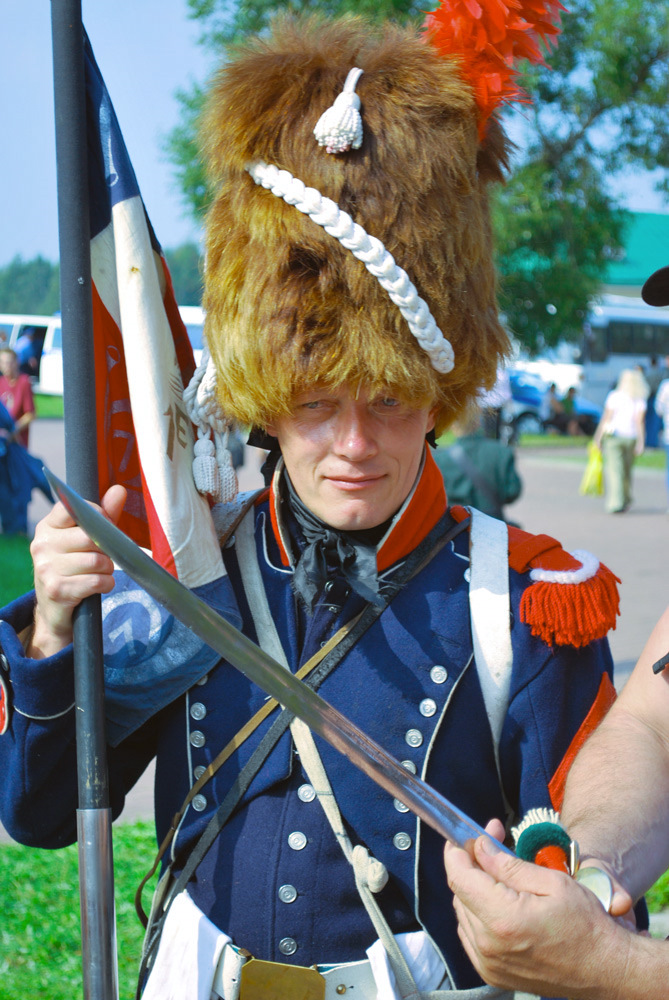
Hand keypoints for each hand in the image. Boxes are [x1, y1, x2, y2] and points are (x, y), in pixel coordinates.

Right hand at [28, 485, 126, 657]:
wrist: (55, 608)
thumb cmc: (75, 567)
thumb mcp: (87, 538)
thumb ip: (103, 515)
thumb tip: (119, 490)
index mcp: (47, 526)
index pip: (72, 508)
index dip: (97, 515)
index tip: (105, 526)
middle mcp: (42, 544)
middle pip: (90, 537)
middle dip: (107, 549)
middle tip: (105, 557)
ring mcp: (46, 568)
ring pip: (96, 561)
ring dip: (108, 569)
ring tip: (101, 573)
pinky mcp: (56, 589)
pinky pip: (96, 581)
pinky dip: (106, 584)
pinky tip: (100, 585)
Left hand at [443, 821, 631, 997]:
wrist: (604, 970)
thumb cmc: (586, 925)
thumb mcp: (552, 882)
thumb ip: (508, 864)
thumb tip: (479, 846)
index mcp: (503, 919)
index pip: (459, 877)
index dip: (457, 851)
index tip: (463, 836)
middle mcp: (489, 945)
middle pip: (459, 892)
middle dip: (471, 865)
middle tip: (490, 845)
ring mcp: (488, 963)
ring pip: (463, 912)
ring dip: (474, 889)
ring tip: (500, 874)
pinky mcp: (492, 974)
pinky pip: (471, 934)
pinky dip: (478, 913)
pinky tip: (500, 902)